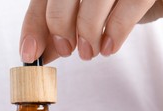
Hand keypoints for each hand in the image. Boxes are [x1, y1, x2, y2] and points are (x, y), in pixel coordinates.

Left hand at [20, 0, 162, 62]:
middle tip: (67, 50)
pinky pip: (129, 2)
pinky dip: (115, 30)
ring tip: (90, 52)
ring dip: (87, 30)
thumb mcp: (93, 16)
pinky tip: (109, 47)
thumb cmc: (132, 2)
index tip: (30, 53)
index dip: (35, 23)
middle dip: (60, 24)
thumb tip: (38, 53)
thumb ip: (65, 29)